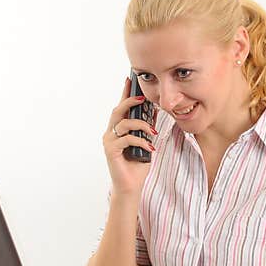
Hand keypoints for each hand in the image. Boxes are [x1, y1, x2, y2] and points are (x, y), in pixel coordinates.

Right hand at [103, 77, 157, 195]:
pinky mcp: (111, 151)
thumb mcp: (146, 143)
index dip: (125, 93)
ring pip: (124, 124)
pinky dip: (141, 142)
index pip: (121, 108)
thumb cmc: (137, 165)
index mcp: (118, 129)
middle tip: (142, 98)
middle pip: (118, 111)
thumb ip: (147, 129)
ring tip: (153, 131)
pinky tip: (150, 147)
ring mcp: (109, 141)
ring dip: (141, 125)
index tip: (129, 79)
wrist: (131, 186)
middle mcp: (111, 133)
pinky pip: (127, 139)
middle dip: (130, 101)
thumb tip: (156, 113)